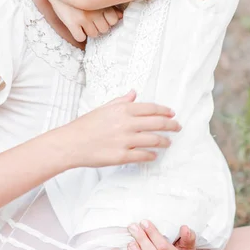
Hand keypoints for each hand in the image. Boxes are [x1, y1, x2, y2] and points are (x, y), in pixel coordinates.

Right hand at [49, 0, 122, 41]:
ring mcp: (83, 18)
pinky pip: (80, 37)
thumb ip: (109, 4)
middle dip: (99, 26)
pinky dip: (80, 35)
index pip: (114, 20)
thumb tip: (120, 16)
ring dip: (90, 31)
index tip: (102, 16)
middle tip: (92, 20)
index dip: (108, 20)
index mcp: (101, 2)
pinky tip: (77, 28)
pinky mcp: (71, 23)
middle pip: (104, 29)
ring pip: (94, 34)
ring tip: (85, 23)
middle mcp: (94, 11)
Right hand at [63, 91, 180, 168]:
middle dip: (171, 125)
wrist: (71, 143)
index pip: (151, 108)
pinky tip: (154, 155)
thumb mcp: (103, 108)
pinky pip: (143, 155)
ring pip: (153, 140)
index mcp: (122, 109)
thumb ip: (121, 101)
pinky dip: (151, 155)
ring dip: (164, 141)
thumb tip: (134, 93)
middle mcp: (126, 123)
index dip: (165, 111)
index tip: (172, 114)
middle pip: (157, 123)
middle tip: (177, 127)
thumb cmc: (86, 125)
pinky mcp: (122, 156)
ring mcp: (125, 140)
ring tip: (168, 142)